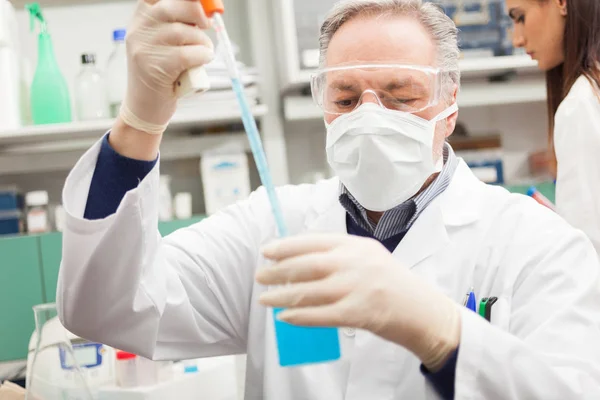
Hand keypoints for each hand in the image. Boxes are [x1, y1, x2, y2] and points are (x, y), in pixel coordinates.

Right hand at [121, 0, 214, 133]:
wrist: (145, 108)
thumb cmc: (161, 73)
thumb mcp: (163, 41)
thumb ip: (179, 22)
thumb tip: (205, 8)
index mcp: (141, 16)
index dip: (185, 0)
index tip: (199, 6)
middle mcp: (139, 28)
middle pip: (175, 6)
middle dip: (197, 13)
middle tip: (206, 24)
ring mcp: (145, 47)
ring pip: (186, 32)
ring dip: (202, 43)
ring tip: (201, 53)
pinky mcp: (156, 66)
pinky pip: (190, 54)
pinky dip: (202, 57)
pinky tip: (200, 62)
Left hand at [256, 234, 460, 370]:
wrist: (422, 310)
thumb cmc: (390, 282)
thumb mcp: (368, 256)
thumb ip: (339, 254)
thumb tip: (298, 259)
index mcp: (356, 245)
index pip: (313, 241)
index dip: (286, 246)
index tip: (267, 251)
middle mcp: (355, 263)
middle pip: (307, 265)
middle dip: (278, 270)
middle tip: (260, 276)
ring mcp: (357, 288)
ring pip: (309, 291)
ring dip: (282, 295)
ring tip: (265, 298)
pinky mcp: (358, 313)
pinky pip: (320, 315)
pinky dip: (299, 317)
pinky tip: (285, 317)